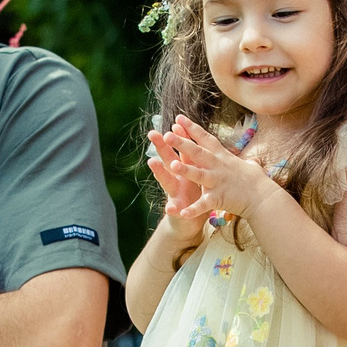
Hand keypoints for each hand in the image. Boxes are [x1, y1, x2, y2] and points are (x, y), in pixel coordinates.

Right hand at [144, 124, 208, 244]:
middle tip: (153, 134)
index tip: (175, 123)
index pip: (180, 150)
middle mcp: (176, 179)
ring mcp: (174, 195)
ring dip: (160, 172)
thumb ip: (191, 160)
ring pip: (167, 181)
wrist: (188, 223)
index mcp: (184, 170)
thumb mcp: (194, 175)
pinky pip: (175, 210)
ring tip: (152, 162)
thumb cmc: (192, 197)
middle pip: (168, 160)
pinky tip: (171, 208)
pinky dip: (173, 210)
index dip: (178, 137)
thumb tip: (192, 139)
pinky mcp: (177, 212)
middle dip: (161, 147)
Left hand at [163, 115, 278, 222]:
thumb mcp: (249, 166)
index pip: (205, 139)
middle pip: (198, 153)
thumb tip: (249, 161)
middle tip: (167, 134)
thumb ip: (244, 162)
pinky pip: (204, 204)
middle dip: (182, 143)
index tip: (178, 117)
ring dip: (186, 170)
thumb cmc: (257, 182)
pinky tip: (182, 213)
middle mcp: (218, 167)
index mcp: (223, 157)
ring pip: (199, 175)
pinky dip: (193, 209)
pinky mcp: (219, 199)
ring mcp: (218, 182)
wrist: (264, 198)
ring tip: (171, 165)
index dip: (191, 128)